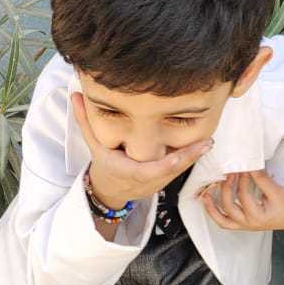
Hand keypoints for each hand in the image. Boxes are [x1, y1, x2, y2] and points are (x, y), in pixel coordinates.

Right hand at [71, 90, 213, 207]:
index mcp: (126, 172)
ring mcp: (156, 183)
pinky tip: (203, 145)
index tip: (176, 157)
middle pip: (168, 172)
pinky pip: (179, 170)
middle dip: (187, 158)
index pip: (146, 171)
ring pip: (177, 172)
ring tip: (208, 141)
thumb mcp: (93, 142)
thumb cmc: (103, 163)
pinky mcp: (164, 181)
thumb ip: (85, 120)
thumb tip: (75, 95)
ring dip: (194, 157)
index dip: (162, 166)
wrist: (110, 190)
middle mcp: (144, 181)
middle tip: (205, 142)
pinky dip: (190, 159)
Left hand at [197, 170, 283, 231]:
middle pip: (229, 206)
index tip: (243, 167)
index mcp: (258, 217)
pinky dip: (214, 212)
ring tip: (206, 190)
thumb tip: (248, 165)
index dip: (243, 179)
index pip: (244, 195)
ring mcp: (244, 225)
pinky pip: (224, 221)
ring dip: (212, 204)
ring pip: (222, 219)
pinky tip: (207, 200)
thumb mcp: (277, 191)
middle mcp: (248, 224)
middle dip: (226, 188)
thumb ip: (261, 179)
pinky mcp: (242, 223)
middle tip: (229, 173)